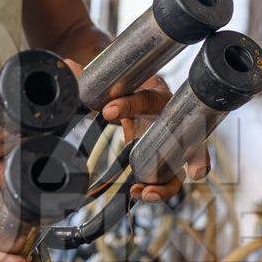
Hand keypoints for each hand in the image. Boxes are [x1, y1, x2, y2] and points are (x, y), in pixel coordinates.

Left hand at [66, 61, 210, 202]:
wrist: (132, 91)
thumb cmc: (126, 88)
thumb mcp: (109, 83)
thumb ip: (89, 79)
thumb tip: (69, 67)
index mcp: (156, 92)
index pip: (146, 97)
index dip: (128, 104)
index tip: (108, 111)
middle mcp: (171, 117)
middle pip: (189, 136)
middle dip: (192, 155)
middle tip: (181, 171)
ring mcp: (172, 139)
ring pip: (182, 164)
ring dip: (169, 183)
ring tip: (146, 193)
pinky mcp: (165, 157)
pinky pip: (170, 175)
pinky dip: (160, 188)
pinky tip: (140, 194)